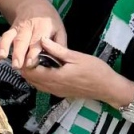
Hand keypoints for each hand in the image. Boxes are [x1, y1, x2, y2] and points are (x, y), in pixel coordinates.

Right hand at [0, 0, 66, 69]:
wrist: (32, 4)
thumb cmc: (48, 20)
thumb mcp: (59, 28)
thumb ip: (59, 44)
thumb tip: (59, 60)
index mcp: (42, 27)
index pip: (37, 41)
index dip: (33, 52)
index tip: (30, 62)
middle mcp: (28, 27)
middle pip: (21, 40)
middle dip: (18, 53)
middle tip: (17, 66)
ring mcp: (16, 29)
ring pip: (9, 37)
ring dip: (4, 47)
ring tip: (1, 58)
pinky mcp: (9, 31)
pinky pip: (2, 39)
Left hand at [16, 38, 133, 108]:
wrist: (109, 88)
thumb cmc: (96, 70)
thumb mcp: (77, 57)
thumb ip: (57, 50)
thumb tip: (42, 40)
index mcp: (55, 77)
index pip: (30, 71)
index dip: (25, 61)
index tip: (25, 49)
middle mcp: (53, 87)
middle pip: (30, 79)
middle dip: (26, 66)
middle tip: (27, 52)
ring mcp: (56, 92)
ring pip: (36, 84)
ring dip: (31, 73)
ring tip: (33, 58)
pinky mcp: (60, 93)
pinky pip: (43, 87)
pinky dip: (38, 78)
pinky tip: (43, 68)